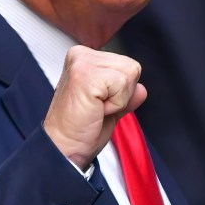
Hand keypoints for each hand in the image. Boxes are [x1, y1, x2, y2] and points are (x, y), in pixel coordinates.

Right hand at [44, 45, 147, 169]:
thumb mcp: (109, 109)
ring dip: (118, 99)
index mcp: (84, 58)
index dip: (121, 92)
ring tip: (95, 109)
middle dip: (122, 94)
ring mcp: (81, 63)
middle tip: (96, 108)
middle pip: (132, 67)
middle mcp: (80, 55)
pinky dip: (116, 104)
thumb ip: (126, 95)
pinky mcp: (85, 75)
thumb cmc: (79, 131)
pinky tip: (95, 110)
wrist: (63, 148)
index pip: (127, 65)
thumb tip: (141, 89)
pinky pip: (122, 84)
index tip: (97, 105)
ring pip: (130, 73)